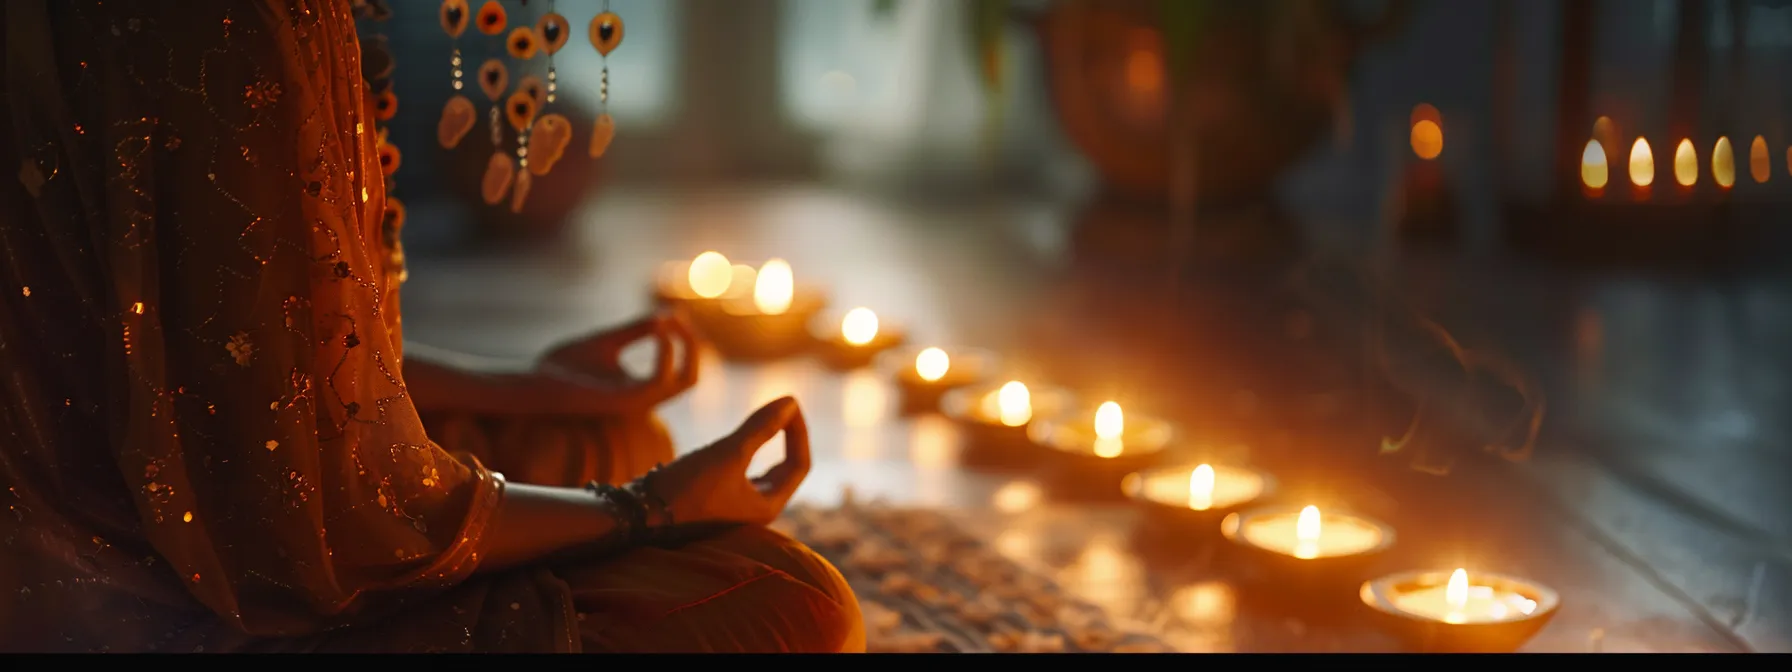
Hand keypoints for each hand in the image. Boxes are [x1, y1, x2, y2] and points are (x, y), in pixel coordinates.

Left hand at [528, 310, 699, 414]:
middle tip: (680, 321)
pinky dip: (665, 355)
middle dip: (693, 347)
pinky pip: (658, 381)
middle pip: (690, 379)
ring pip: (684, 383)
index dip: (685, 342)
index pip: (681, 370)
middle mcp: (643, 397)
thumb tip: (669, 314)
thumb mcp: (609, 340)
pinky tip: (659, 333)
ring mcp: (636, 401)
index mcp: (640, 387)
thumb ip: (637, 329)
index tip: (673, 315)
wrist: (536, 383)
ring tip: (669, 323)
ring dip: (685, 348)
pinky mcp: (623, 401)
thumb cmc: (567, 366)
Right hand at [648, 397, 810, 527]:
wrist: (641, 513)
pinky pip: (741, 470)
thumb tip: (790, 400)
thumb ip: (761, 428)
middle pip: (786, 467)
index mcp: (768, 506)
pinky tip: (732, 438)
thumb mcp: (728, 453)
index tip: (787, 404)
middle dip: (786, 434)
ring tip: (760, 416)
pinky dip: (743, 449)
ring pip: (762, 468)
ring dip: (765, 440)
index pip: (799, 464)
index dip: (799, 431)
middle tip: (779, 405)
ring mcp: (736, 505)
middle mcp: (756, 510)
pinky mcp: (715, 498)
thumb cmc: (688, 488)